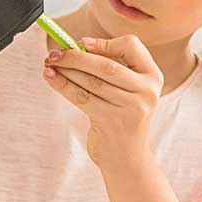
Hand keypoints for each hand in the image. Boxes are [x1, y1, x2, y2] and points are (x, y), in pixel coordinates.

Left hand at [43, 34, 163, 166]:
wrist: (127, 158)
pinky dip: (62, 85)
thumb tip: (77, 47)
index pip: (131, 46)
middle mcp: (146, 91)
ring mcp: (130, 107)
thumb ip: (112, 69)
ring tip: (49, 64)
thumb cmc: (122, 119)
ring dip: (66, 70)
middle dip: (76, 56)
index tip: (82, 43)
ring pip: (91, 81)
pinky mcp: (111, 121)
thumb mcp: (129, 91)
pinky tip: (50, 77)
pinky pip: (81, 97)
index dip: (104, 42)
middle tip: (55, 53)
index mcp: (152, 76)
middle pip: (106, 65)